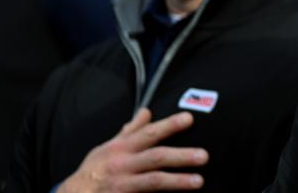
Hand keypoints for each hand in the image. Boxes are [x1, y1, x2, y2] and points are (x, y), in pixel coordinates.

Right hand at [58, 108, 207, 191]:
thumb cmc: (92, 171)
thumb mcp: (107, 147)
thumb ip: (130, 131)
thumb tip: (147, 111)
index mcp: (121, 148)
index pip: (149, 133)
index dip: (169, 125)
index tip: (189, 118)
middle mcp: (121, 165)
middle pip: (155, 157)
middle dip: (181, 156)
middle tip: (204, 155)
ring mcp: (121, 185)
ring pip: (153, 181)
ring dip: (177, 181)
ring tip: (199, 181)